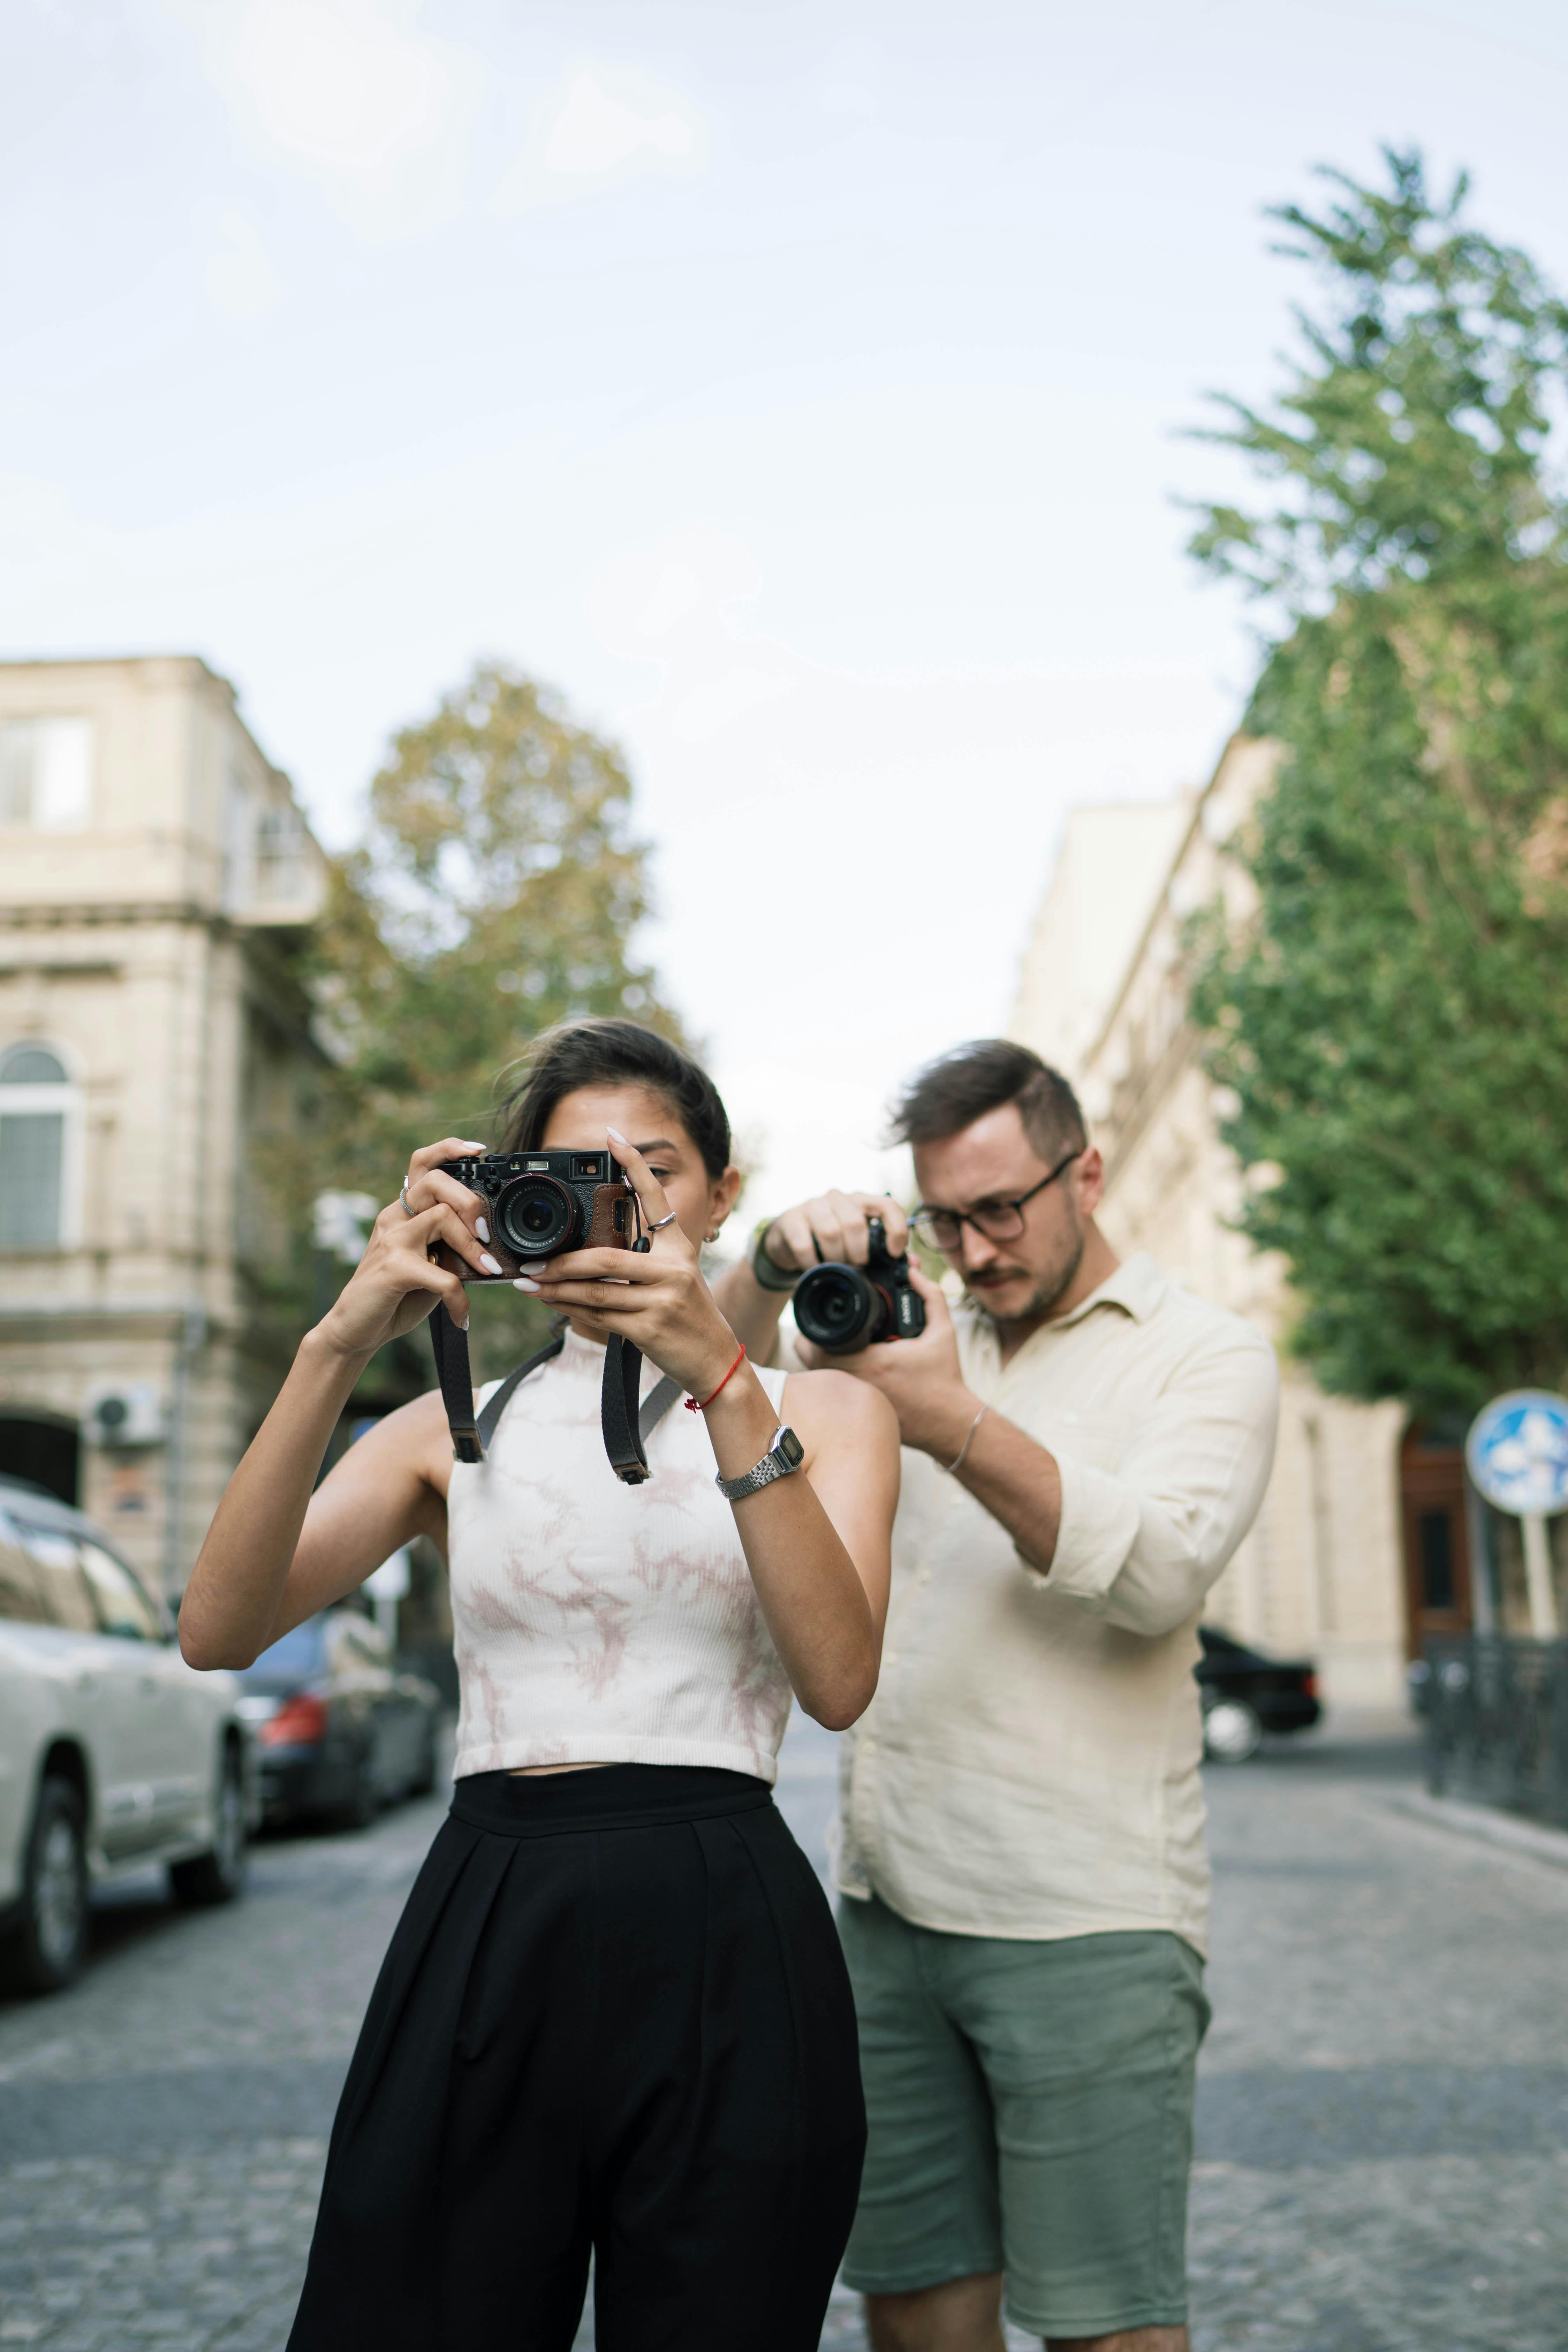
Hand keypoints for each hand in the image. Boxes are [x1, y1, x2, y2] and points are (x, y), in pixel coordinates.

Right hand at [315, 1140, 499, 1357]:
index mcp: (403, 1211)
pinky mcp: (394, 1269)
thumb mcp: (428, 1262)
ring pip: (443, 1218)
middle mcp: (394, 1218)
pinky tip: (462, 1315)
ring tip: (485, 1271)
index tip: (478, 1150)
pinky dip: (459, 1298)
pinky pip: (443, 1275)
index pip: (422, 1163)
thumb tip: (491, 1241)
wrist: (355, 1328)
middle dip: (471, 1203)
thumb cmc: (396, 1295)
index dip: (449, 1149)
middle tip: (485, 1234)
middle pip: (437, 1182)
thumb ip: (449, 1244)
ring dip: (472, 1247)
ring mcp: (392, 1241)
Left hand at [518, 1128, 740, 1396]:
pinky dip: (569, 1309)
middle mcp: (673, 1269)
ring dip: (555, 1288)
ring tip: (529, 1282)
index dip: (634, 1166)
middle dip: (562, 1262)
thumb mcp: (676, 1278)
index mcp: (679, 1249)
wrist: (715, 1361)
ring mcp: (662, 1300)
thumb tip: (590, 1252)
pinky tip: (550, 1302)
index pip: (655, 1198)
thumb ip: (644, 1260)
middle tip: (531, 1262)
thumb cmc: (688, 1316)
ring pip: (595, 1290)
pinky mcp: (649, 1329)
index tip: (612, 1137)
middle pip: (605, 1258)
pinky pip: (599, 1316)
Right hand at [761, 1189, 907, 1273]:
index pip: (887, 1204)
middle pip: (855, 1223)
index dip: (895, 1228)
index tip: (893, 1253)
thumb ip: (885, 1253)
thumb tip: (914, 1264)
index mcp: (860, 1202)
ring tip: (836, 1268)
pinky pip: (804, 1244)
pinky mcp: (790, 1219)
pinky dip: (812, 1263)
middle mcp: (838, 1198)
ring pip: (831, 1232)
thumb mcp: (858, 1245)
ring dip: (836, 1257)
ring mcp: (812, 1206)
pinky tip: (815, 1269)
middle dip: (858, 1252)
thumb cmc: (831, 1243)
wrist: (789, 1241)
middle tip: (856, 1266)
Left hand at [793, 1264, 977, 1459]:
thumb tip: (911, 1272)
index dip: (811, 1334)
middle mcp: (858, 1384)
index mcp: (872, 1361)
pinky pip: (833, 1397)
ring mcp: (856, 1402)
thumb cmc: (945, 1377)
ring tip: (834, 1350)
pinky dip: (834, 1382)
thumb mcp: (943, 1332)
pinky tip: (846, 1372)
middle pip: (810, 1363)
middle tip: (823, 1333)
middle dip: (812, 1345)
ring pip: (820, 1381)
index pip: (818, 1347)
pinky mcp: (858, 1414)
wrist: (950, 1422)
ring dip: (821, 1364)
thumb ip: (930, 1297)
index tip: (820, 1322)